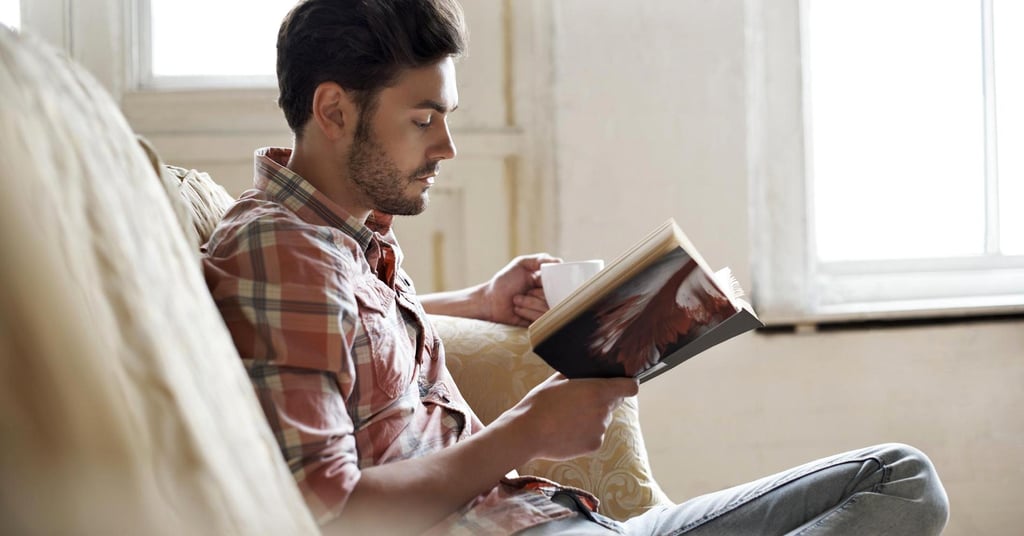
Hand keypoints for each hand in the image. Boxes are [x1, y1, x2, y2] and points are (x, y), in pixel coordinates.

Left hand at [481, 253, 560, 325]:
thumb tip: (559, 261)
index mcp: (545, 282)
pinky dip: (527, 313)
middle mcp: (546, 296)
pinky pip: (541, 319)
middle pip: (555, 298)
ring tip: (517, 300)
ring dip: (529, 303)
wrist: (490, 301)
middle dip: (536, 295)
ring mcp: (542, 309)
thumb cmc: (504, 282)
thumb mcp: (520, 264)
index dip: (550, 284)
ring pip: (548, 309)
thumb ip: (539, 259)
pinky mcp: (537, 322)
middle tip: (525, 291)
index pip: (559, 283)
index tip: (537, 282)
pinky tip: (517, 310)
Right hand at [496, 374, 638, 460]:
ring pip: (603, 420)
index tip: (621, 384)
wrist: (528, 433)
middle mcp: (604, 411)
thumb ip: (577, 375)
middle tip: (580, 401)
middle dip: (602, 400)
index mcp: (598, 391)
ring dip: (592, 417)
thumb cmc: (540, 403)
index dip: (627, 384)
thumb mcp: (557, 380)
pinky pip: (595, 435)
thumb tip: (586, 371)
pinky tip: (567, 431)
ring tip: (568, 418)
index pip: (630, 387)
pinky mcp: (594, 446)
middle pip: (613, 403)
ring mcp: (600, 430)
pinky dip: (585, 433)